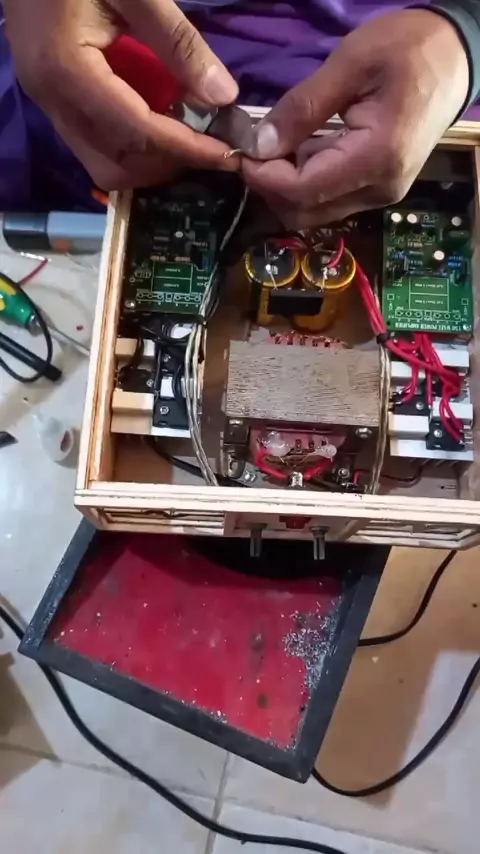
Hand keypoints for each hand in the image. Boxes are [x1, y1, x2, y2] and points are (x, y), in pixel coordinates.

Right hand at [4, 0, 238, 188]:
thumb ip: (178, 42)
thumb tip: (223, 96)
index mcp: (67, 69)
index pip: (136, 132)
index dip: (186, 149)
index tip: (228, 155)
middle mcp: (52, 100)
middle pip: (116, 166)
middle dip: (167, 165)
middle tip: (210, 148)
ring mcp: (48, 103)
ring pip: (103, 165)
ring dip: (150, 162)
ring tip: (189, 139)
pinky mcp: (53, 99)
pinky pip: (95, 145)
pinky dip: (133, 147)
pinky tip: (162, 123)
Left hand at [242, 10, 468, 226]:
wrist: (456, 57)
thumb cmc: (409, 49)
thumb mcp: (350, 64)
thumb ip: (302, 109)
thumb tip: (259, 145)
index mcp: (376, 159)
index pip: (303, 190)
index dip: (263, 177)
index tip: (239, 151)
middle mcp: (379, 190)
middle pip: (304, 212)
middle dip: (270, 186)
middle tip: (252, 148)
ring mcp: (380, 195)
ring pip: (313, 212)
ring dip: (285, 186)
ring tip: (275, 145)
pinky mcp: (377, 190)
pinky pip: (329, 200)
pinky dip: (304, 182)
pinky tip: (299, 150)